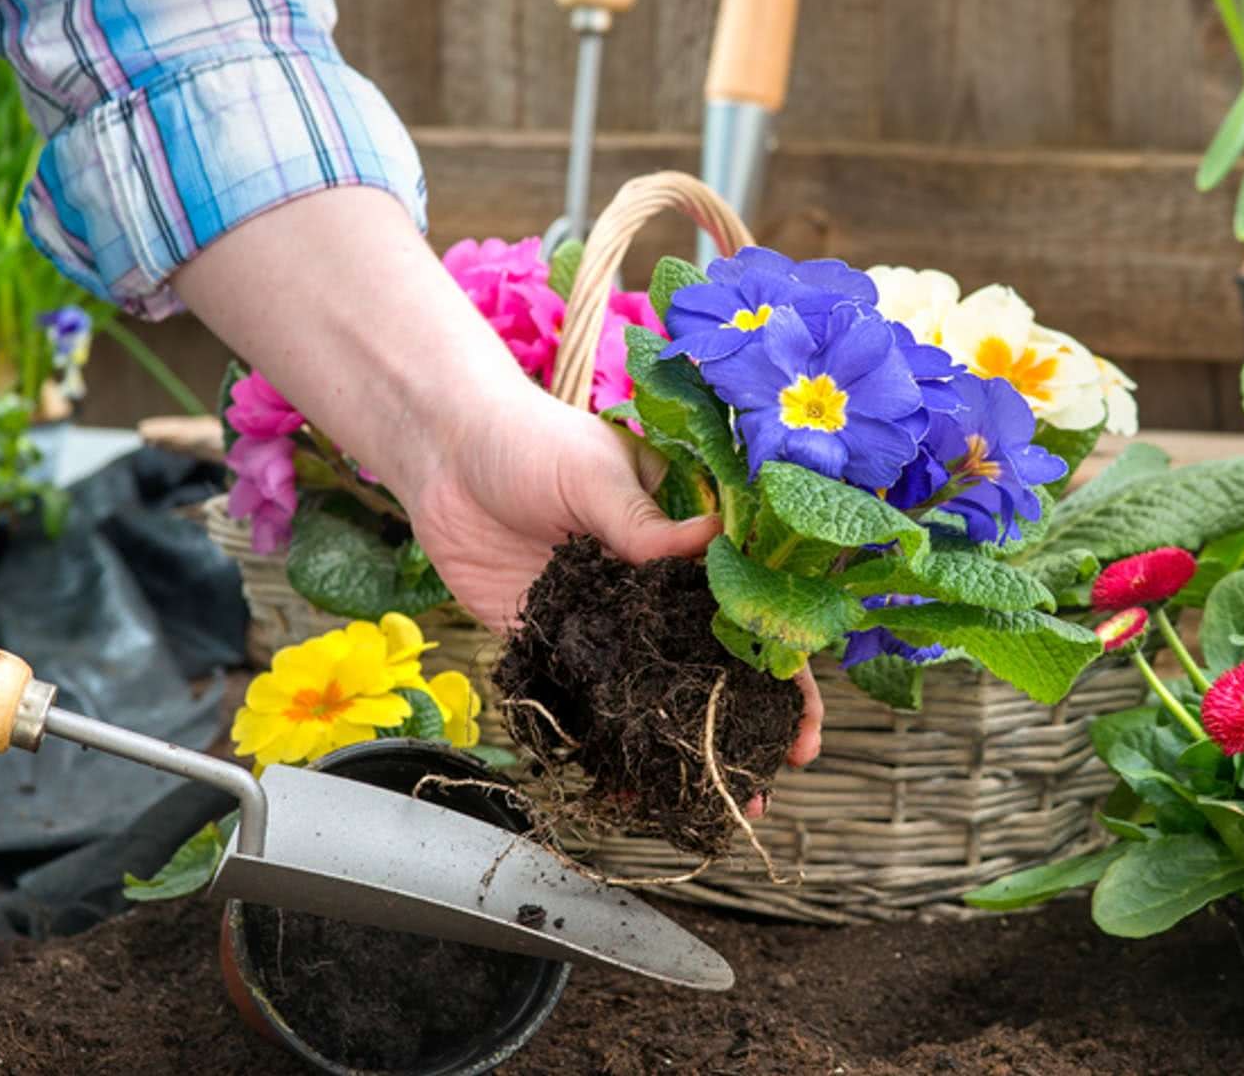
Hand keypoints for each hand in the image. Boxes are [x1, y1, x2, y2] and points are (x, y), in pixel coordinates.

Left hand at [388, 382, 822, 773]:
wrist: (440, 455)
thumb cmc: (527, 440)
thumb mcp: (592, 474)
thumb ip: (641, 522)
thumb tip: (712, 540)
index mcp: (684, 537)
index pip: (749, 602)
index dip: (782, 658)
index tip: (803, 713)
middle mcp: (655, 586)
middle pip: (714, 661)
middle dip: (748, 721)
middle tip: (771, 776)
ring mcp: (608, 620)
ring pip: (656, 693)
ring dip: (682, 746)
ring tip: (709, 803)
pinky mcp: (554, 643)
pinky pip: (587, 702)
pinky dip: (607, 745)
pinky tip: (628, 790)